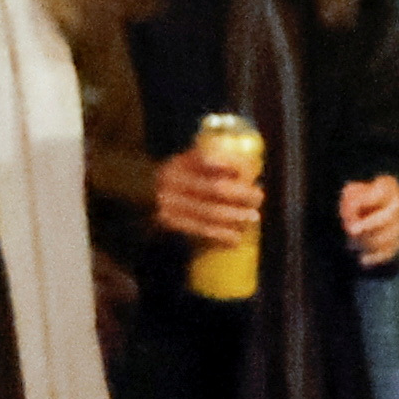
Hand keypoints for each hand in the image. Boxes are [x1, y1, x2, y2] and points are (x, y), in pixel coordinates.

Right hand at [148, 137, 262, 248]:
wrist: (140, 196)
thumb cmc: (176, 181)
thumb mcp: (186, 164)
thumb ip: (210, 162)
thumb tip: (250, 169)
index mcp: (179, 161)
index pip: (210, 159)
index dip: (232, 165)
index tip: (250, 171)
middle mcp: (172, 179)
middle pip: (215, 188)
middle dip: (241, 194)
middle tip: (258, 196)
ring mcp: (168, 202)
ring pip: (210, 212)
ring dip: (235, 216)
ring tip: (253, 217)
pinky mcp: (169, 222)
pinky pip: (200, 230)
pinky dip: (221, 235)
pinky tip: (235, 239)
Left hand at [339, 175, 398, 267]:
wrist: (363, 212)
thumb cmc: (356, 198)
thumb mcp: (349, 192)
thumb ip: (351, 201)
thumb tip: (353, 218)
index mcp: (388, 187)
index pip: (381, 193)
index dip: (366, 201)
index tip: (350, 209)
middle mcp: (398, 205)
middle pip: (388, 217)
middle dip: (368, 225)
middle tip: (350, 230)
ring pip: (389, 236)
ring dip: (368, 242)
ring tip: (351, 244)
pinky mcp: (396, 242)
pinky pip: (390, 251)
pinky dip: (376, 256)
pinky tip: (363, 258)